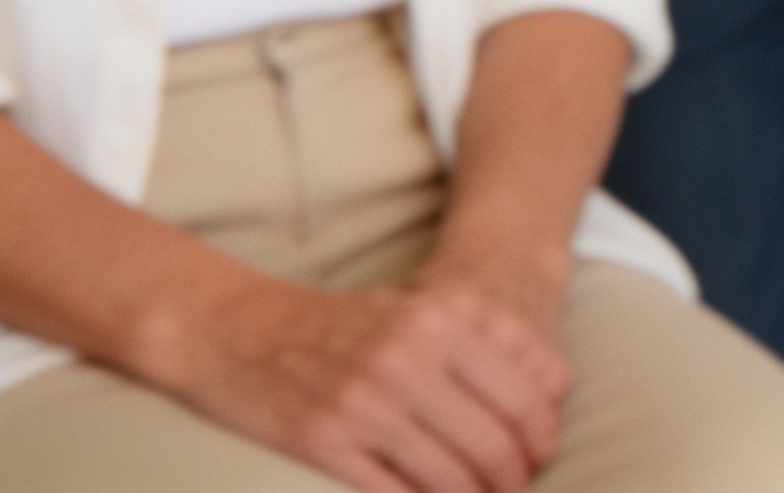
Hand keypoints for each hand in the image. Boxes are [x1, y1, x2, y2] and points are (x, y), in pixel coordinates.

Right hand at [156, 267, 568, 492]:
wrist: (234, 330)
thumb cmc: (338, 326)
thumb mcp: (417, 309)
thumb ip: (481, 343)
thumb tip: (549, 399)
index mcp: (440, 321)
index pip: (525, 394)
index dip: (540, 438)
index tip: (539, 458)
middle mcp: (407, 359)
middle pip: (492, 442)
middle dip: (511, 479)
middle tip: (510, 491)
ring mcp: (363, 403)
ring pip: (448, 476)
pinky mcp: (321, 442)